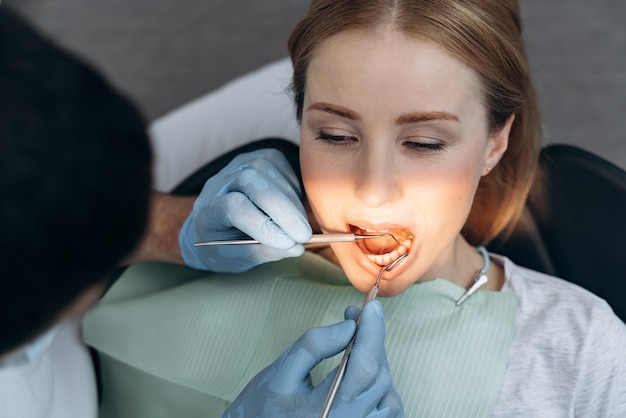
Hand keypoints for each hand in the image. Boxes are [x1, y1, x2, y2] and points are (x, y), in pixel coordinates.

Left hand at [179, 148, 311, 271]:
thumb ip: (266, 252)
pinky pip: (282, 166)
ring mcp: (239, 165)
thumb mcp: (240, 258)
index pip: (234, 207)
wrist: (220, 224)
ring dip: (291, 201)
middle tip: (304, 235)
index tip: (288, 243)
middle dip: (284, 210)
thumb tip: (296, 247)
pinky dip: (293, 188)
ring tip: (300, 226)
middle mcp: (220, 181)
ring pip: (269, 171)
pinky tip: (295, 208)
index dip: (263, 225)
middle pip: (252, 182)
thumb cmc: (227, 245)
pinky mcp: (259, 158)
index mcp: (209, 209)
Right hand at [223, 301, 403, 417]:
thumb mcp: (281, 372)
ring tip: (357, 348)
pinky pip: (386, 414)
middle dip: (371, 342)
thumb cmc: (262, 407)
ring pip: (388, 397)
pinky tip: (365, 376)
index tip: (372, 307)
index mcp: (329, 410)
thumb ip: (315, 346)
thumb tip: (350, 327)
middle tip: (354, 319)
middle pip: (378, 377)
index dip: (372, 332)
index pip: (364, 365)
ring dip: (378, 367)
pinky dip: (381, 391)